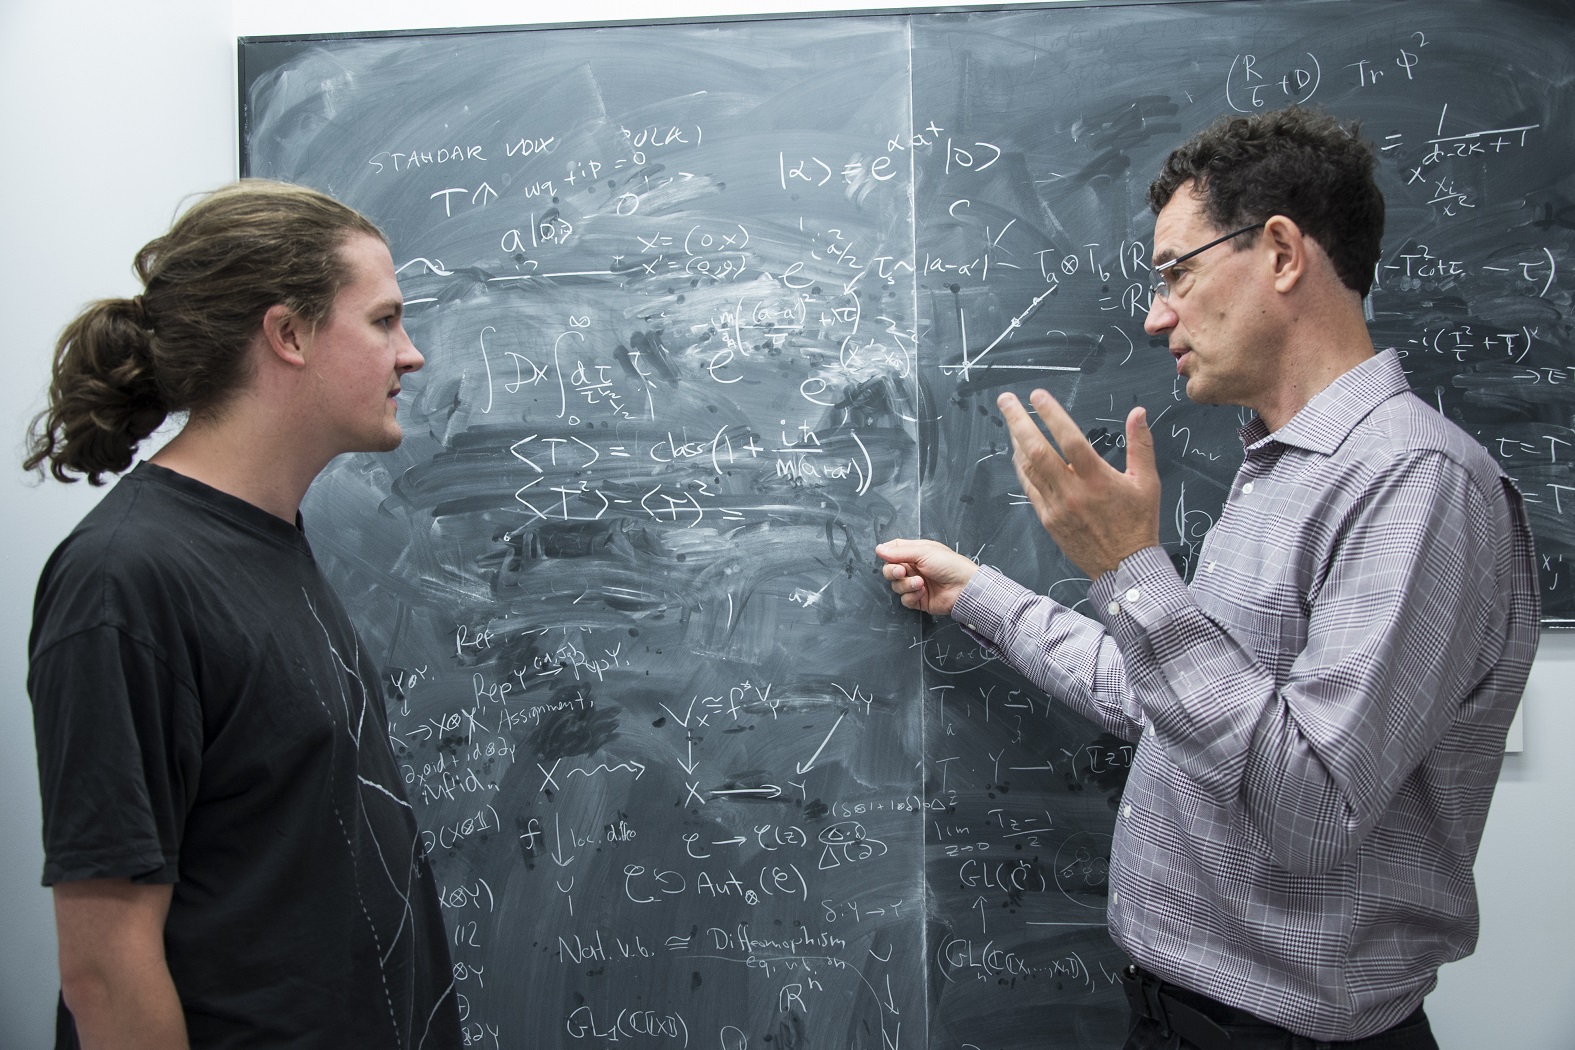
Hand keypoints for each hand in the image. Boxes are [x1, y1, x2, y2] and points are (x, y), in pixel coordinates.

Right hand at [876, 538, 979, 615]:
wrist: (964, 588)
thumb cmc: (949, 565)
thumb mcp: (924, 552)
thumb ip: (899, 552)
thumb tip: (879, 549)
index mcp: (915, 553)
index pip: (893, 550)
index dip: (887, 553)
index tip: (887, 556)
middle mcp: (913, 568)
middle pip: (890, 570)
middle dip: (892, 571)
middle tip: (902, 571)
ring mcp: (915, 584)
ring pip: (896, 586)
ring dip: (906, 584)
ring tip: (920, 583)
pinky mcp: (918, 599)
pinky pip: (904, 599)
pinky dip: (912, 596)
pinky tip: (923, 592)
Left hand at [998, 390, 1160, 579]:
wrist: (1124, 567)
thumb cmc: (1138, 524)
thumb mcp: (1147, 482)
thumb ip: (1140, 444)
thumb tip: (1138, 413)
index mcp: (1097, 479)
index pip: (1069, 439)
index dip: (1051, 415)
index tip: (1038, 396)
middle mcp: (1072, 492)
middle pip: (1037, 450)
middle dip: (1018, 422)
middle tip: (1006, 400)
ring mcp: (1057, 507)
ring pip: (1029, 468)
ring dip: (1017, 441)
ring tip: (1011, 420)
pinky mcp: (1048, 520)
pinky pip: (1029, 488)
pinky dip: (1022, 467)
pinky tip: (1018, 453)